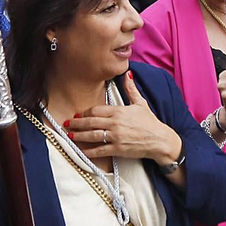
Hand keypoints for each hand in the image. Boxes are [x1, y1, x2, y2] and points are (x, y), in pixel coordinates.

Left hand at [63, 70, 182, 164]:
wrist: (160, 140)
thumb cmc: (150, 122)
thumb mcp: (140, 103)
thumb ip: (131, 89)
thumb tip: (127, 74)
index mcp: (119, 111)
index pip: (96, 110)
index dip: (84, 113)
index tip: (77, 114)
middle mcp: (115, 123)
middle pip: (90, 122)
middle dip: (76, 123)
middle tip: (66, 124)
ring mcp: (116, 137)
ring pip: (92, 136)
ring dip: (78, 136)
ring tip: (69, 136)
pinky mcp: (118, 149)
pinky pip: (100, 150)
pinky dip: (89, 151)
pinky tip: (81, 151)